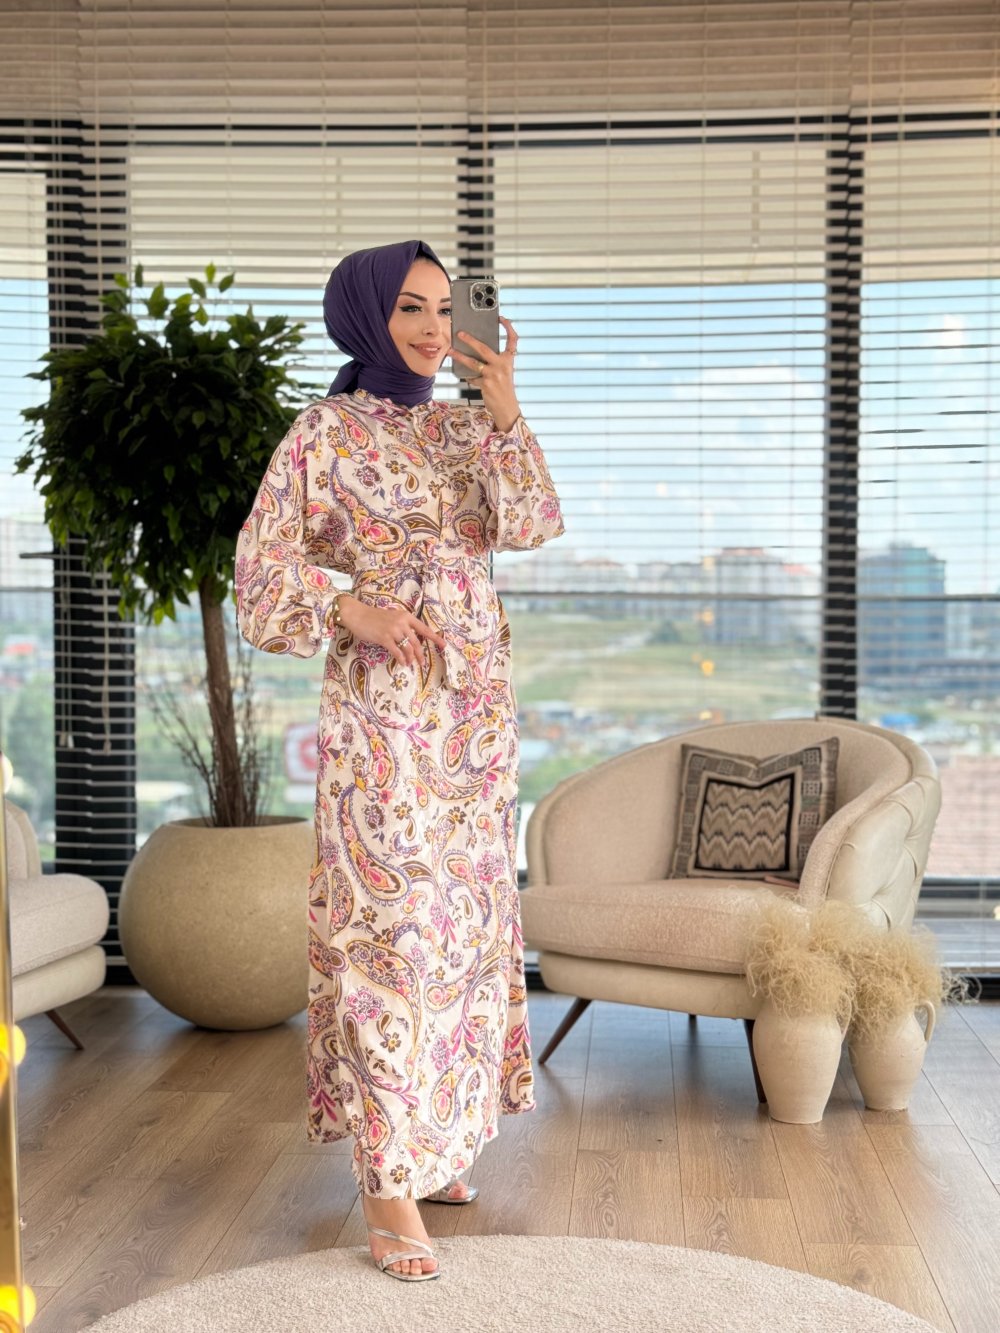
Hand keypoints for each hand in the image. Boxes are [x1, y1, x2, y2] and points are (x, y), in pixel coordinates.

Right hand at [337, 595, 445, 669]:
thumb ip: (402, 625)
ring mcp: (393, 630)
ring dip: (411, 658)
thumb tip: (410, 639)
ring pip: (408, 648)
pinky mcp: (384, 638)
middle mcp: (402, 622)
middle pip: (417, 642)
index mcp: (406, 616)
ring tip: (410, 664)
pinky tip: (402, 663)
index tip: (443, 645)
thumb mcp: (392, 617)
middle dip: (421, 654)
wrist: (357, 614)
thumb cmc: (373, 616)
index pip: (424, 628)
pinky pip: (397, 652)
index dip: (435, 638)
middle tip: (423, 663)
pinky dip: (401, 659)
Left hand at [451, 315, 521, 431]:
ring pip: (473, 362)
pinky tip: (462, 373)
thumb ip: (495, 362)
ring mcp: (494, 375)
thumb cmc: (504, 389)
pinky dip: (467, 376)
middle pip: (484, 348)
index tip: (502, 318)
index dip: (508, 328)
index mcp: (509, 360)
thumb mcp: (504, 372)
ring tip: (450, 352)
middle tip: (460, 333)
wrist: (507, 408)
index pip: (513, 340)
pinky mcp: (485, 384)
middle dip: (470, 340)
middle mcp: (502, 365)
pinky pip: (472, 377)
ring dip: (460, 356)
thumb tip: (477, 351)